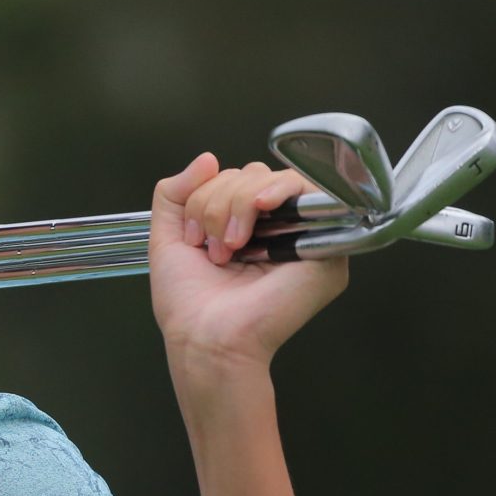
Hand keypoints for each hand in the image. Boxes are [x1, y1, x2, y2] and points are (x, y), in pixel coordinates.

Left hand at [149, 154, 347, 377]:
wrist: (205, 338)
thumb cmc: (188, 303)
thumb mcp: (168, 238)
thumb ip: (175, 193)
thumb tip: (207, 158)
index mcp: (245, 228)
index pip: (234, 179)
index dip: (206, 194)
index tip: (192, 237)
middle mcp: (277, 229)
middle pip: (252, 175)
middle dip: (218, 201)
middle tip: (210, 246)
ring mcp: (303, 236)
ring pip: (274, 179)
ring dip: (237, 204)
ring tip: (229, 247)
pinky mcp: (327, 245)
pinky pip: (309, 192)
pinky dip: (276, 191)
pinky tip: (259, 210)